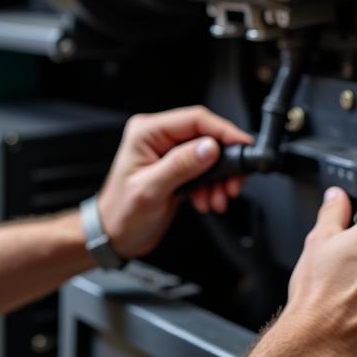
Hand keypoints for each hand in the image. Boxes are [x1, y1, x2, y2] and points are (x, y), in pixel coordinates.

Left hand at [96, 106, 252, 258]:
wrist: (113, 236)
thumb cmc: (120, 214)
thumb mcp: (150, 190)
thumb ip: (180, 166)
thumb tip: (210, 147)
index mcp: (146, 132)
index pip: (195, 119)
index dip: (223, 131)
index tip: (243, 146)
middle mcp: (158, 137)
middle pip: (206, 135)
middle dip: (224, 161)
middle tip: (233, 184)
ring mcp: (168, 152)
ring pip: (209, 154)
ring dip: (220, 178)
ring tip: (218, 199)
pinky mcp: (177, 167)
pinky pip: (205, 168)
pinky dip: (212, 185)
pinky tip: (208, 200)